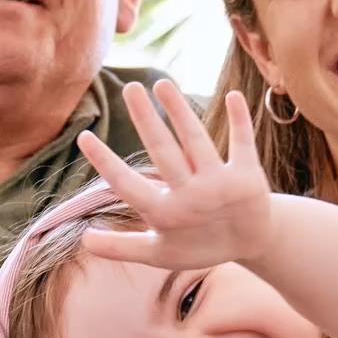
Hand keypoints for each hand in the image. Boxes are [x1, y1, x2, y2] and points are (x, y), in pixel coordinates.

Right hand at [76, 81, 279, 271]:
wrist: (252, 243)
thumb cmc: (197, 244)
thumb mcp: (159, 253)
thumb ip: (121, 246)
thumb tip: (84, 239)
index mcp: (165, 215)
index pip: (127, 186)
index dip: (105, 162)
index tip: (84, 136)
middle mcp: (191, 197)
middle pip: (164, 151)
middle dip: (146, 119)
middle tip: (130, 87)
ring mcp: (220, 185)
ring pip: (196, 140)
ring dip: (180, 110)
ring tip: (163, 83)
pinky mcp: (247, 176)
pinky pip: (242, 143)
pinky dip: (240, 120)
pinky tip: (234, 95)